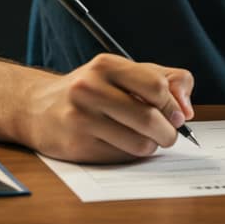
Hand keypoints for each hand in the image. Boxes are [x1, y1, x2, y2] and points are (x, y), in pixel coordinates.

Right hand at [22, 53, 194, 162]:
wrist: (38, 108)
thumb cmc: (93, 89)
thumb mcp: (126, 73)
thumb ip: (166, 80)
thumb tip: (186, 110)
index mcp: (106, 65)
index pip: (156, 87)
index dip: (173, 106)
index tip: (177, 116)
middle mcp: (90, 88)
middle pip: (150, 119)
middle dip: (168, 132)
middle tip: (167, 134)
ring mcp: (81, 118)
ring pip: (139, 144)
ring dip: (150, 146)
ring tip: (144, 139)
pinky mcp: (76, 145)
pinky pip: (121, 158)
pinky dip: (130, 155)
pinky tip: (120, 144)